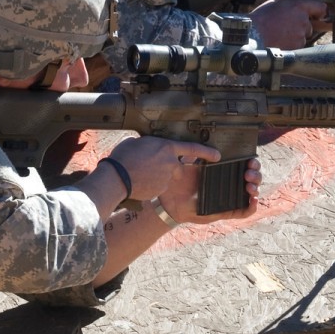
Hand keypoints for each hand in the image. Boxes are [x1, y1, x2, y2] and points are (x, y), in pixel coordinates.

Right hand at [106, 136, 220, 202]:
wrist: (117, 178)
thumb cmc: (124, 157)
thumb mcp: (136, 142)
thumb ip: (147, 146)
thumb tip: (145, 147)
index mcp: (167, 147)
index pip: (192, 148)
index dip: (206, 152)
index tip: (217, 155)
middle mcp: (171, 163)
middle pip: (177, 167)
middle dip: (170, 168)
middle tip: (151, 167)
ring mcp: (167, 178)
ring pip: (166, 178)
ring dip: (157, 177)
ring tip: (139, 174)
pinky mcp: (160, 190)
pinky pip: (158, 187)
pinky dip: (152, 186)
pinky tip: (139, 183)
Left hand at [159, 157, 262, 224]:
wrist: (171, 200)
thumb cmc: (181, 180)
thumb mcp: (190, 162)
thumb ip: (199, 152)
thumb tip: (213, 148)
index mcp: (225, 170)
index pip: (246, 164)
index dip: (253, 162)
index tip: (250, 160)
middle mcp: (231, 183)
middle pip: (253, 177)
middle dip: (256, 174)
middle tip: (248, 173)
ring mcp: (230, 198)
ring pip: (252, 192)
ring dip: (255, 188)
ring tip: (249, 186)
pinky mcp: (227, 212)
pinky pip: (244, 211)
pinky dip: (252, 207)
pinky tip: (253, 200)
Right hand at [249, 0, 330, 48]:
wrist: (254, 36)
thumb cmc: (260, 20)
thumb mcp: (273, 4)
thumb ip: (287, 6)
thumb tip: (290, 8)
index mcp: (298, 7)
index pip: (319, 7)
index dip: (320, 12)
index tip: (319, 15)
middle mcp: (303, 20)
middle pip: (309, 26)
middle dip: (300, 28)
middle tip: (286, 28)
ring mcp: (301, 35)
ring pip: (303, 37)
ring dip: (295, 38)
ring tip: (280, 36)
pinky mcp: (297, 47)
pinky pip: (298, 47)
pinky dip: (291, 46)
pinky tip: (280, 42)